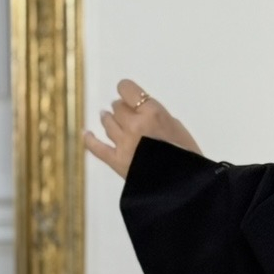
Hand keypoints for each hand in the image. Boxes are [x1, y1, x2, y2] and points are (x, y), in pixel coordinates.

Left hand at [83, 78, 202, 179]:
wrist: (182, 183)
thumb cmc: (186, 153)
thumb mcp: (176, 126)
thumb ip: (156, 116)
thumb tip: (141, 113)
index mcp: (152, 113)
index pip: (127, 89)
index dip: (127, 90)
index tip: (129, 94)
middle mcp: (134, 124)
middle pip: (117, 107)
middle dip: (121, 108)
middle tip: (125, 112)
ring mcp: (122, 143)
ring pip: (108, 123)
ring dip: (108, 118)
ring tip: (107, 116)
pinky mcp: (115, 160)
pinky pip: (97, 148)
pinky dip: (90, 139)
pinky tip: (86, 133)